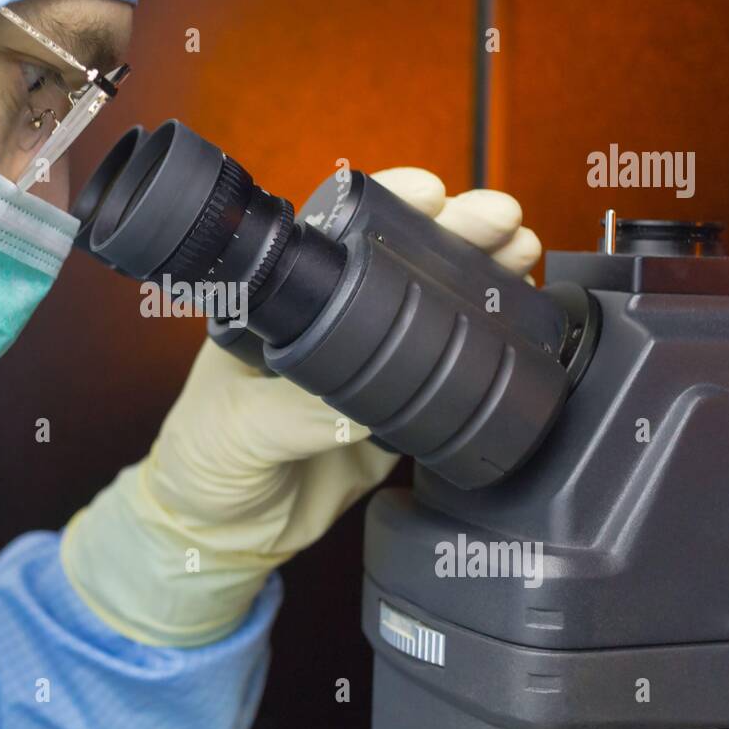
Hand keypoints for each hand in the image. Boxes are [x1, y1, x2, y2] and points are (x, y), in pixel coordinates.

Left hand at [61, 169, 542, 646]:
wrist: (225, 533)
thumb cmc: (205, 461)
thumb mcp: (239, 426)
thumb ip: (296, 413)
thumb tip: (362, 410)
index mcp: (280, 303)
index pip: (339, 234)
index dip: (390, 206)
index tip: (431, 195)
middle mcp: (328, 322)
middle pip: (402, 259)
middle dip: (457, 230)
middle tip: (500, 221)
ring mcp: (366, 365)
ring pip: (434, 306)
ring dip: (482, 275)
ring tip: (523, 255)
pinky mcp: (394, 413)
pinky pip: (448, 373)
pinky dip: (487, 346)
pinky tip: (520, 325)